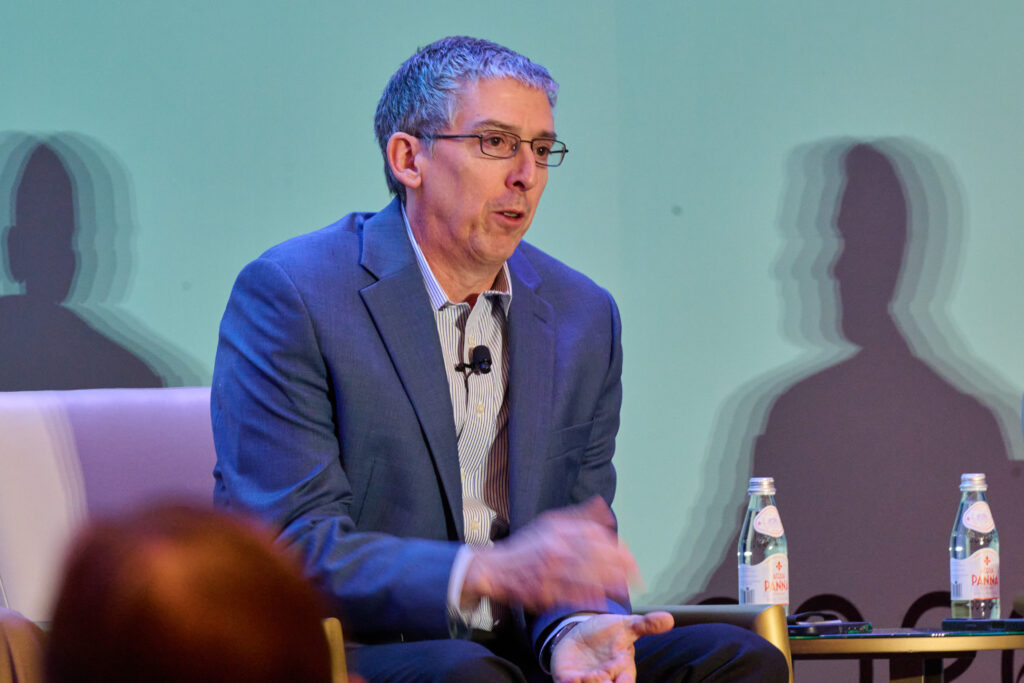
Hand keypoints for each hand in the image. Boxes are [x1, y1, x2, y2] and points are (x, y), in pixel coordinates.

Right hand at [461, 497, 638, 612]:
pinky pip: (570, 594)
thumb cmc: (525, 547)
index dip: (616, 546)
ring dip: (609, 584)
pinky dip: (588, 598)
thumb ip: (579, 516)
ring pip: (586, 576)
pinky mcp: (543, 589)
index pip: (596, 534)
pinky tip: (601, 602)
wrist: (495, 568)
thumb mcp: (550, 524)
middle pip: (596, 554)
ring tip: (625, 590)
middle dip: (620, 566)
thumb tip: (603, 506)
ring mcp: (549, 569)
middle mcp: (555, 546)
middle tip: (636, 576)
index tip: (630, 558)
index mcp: (558, 529)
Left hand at [551, 612, 673, 682]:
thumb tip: (668, 618)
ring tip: (585, 678)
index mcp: (621, 669)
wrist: (580, 632)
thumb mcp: (626, 626)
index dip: (623, 681)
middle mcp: (605, 679)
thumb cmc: (608, 634)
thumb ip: (646, 625)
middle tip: (601, 677)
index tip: (620, 672)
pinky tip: (571, 678)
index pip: (626, 682)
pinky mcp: (568, 678)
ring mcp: (586, 680)